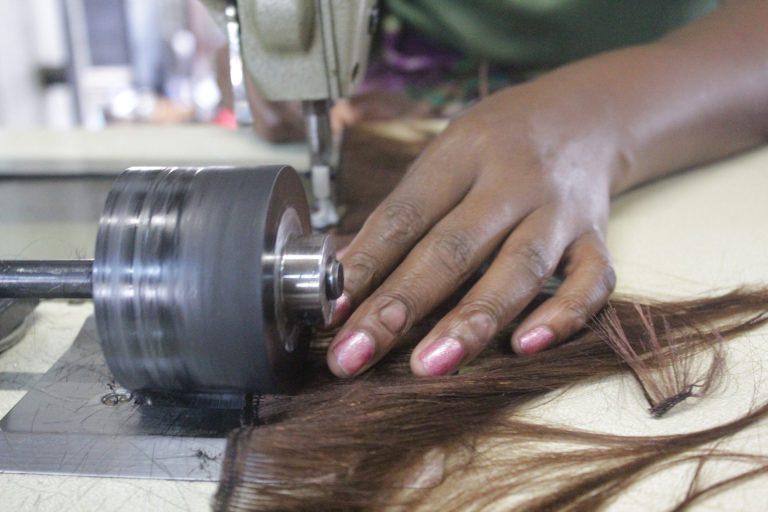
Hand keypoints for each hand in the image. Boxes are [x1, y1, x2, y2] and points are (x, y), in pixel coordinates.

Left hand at [327, 79, 620, 377]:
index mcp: (462, 154)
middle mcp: (513, 179)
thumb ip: (401, 215)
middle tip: (357, 353)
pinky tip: (527, 347)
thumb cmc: (495, 146)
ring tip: (430, 365)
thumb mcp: (443, 158)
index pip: (405, 215)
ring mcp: (559, 209)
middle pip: (453, 247)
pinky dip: (564, 315)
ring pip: (519, 268)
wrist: (582, 116)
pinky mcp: (597, 234)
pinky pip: (592, 280)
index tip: (333, 310)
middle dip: (401, 305)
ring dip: (473, 321)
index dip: (367, 265)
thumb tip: (347, 277)